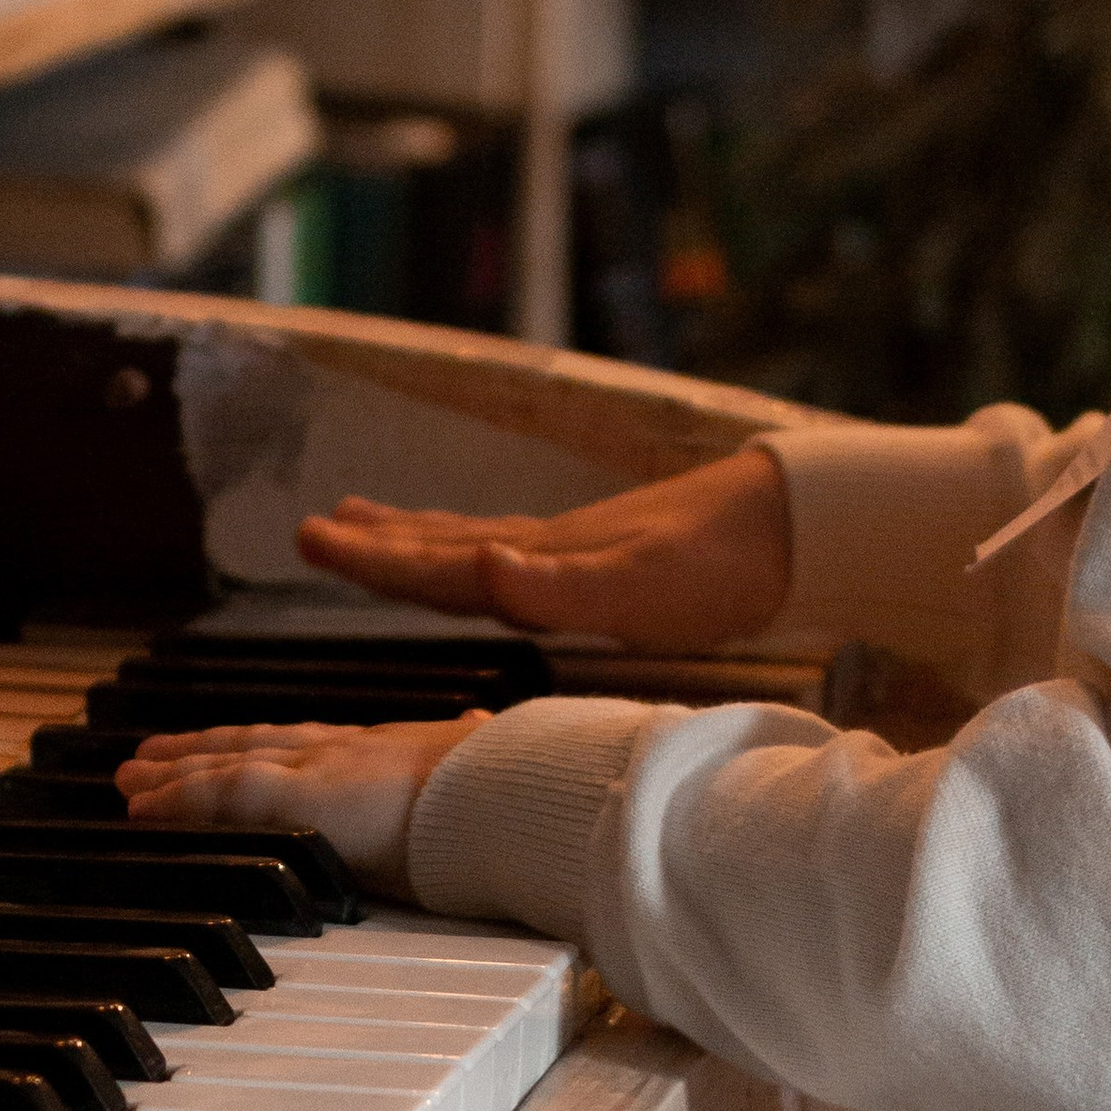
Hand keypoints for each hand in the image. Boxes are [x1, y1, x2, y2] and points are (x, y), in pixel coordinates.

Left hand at [118, 712, 486, 899]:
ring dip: (172, 775)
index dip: (263, 743)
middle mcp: (345, 750)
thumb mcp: (493, 774)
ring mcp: (321, 769)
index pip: (308, 743)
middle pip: (253, 745)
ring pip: (225, 766)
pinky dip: (177, 800)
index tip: (230, 743)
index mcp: (390, 750)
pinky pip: (222, 796)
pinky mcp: (305, 798)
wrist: (523, 792)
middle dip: (200, 750)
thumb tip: (492, 745)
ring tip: (129, 781)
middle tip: (151, 757)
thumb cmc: (520, 793)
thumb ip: (477, 763)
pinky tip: (140, 809)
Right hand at [295, 441, 792, 650]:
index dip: (375, 562)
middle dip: (376, 548)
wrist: (799, 525)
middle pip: (442, 547)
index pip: (439, 565)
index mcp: (542, 560)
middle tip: (311, 532)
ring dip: (414, 539)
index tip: (313, 541)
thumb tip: (481, 566)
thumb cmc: (723, 565)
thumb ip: (557, 585)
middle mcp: (547, 548)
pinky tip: (484, 553)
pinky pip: (512, 554)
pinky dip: (473, 550)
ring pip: (471, 544)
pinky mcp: (607, 556)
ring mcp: (575, 549)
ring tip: (362, 522)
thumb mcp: (639, 588)